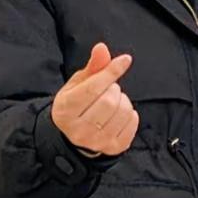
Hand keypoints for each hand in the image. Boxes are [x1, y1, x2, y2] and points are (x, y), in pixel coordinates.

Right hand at [51, 41, 138, 156]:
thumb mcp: (78, 85)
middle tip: (108, 90)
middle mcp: (79, 130)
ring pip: (123, 111)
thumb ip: (92, 67)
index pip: (92, 89)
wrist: (74, 137)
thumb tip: (102, 48)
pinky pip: (132, 123)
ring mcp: (97, 142)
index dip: (110, 72)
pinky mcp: (113, 149)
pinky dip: (130, 114)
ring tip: (113, 102)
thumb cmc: (76, 106)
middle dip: (113, 89)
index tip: (125, 60)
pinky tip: (119, 114)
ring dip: (123, 101)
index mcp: (65, 110)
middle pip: (109, 101)